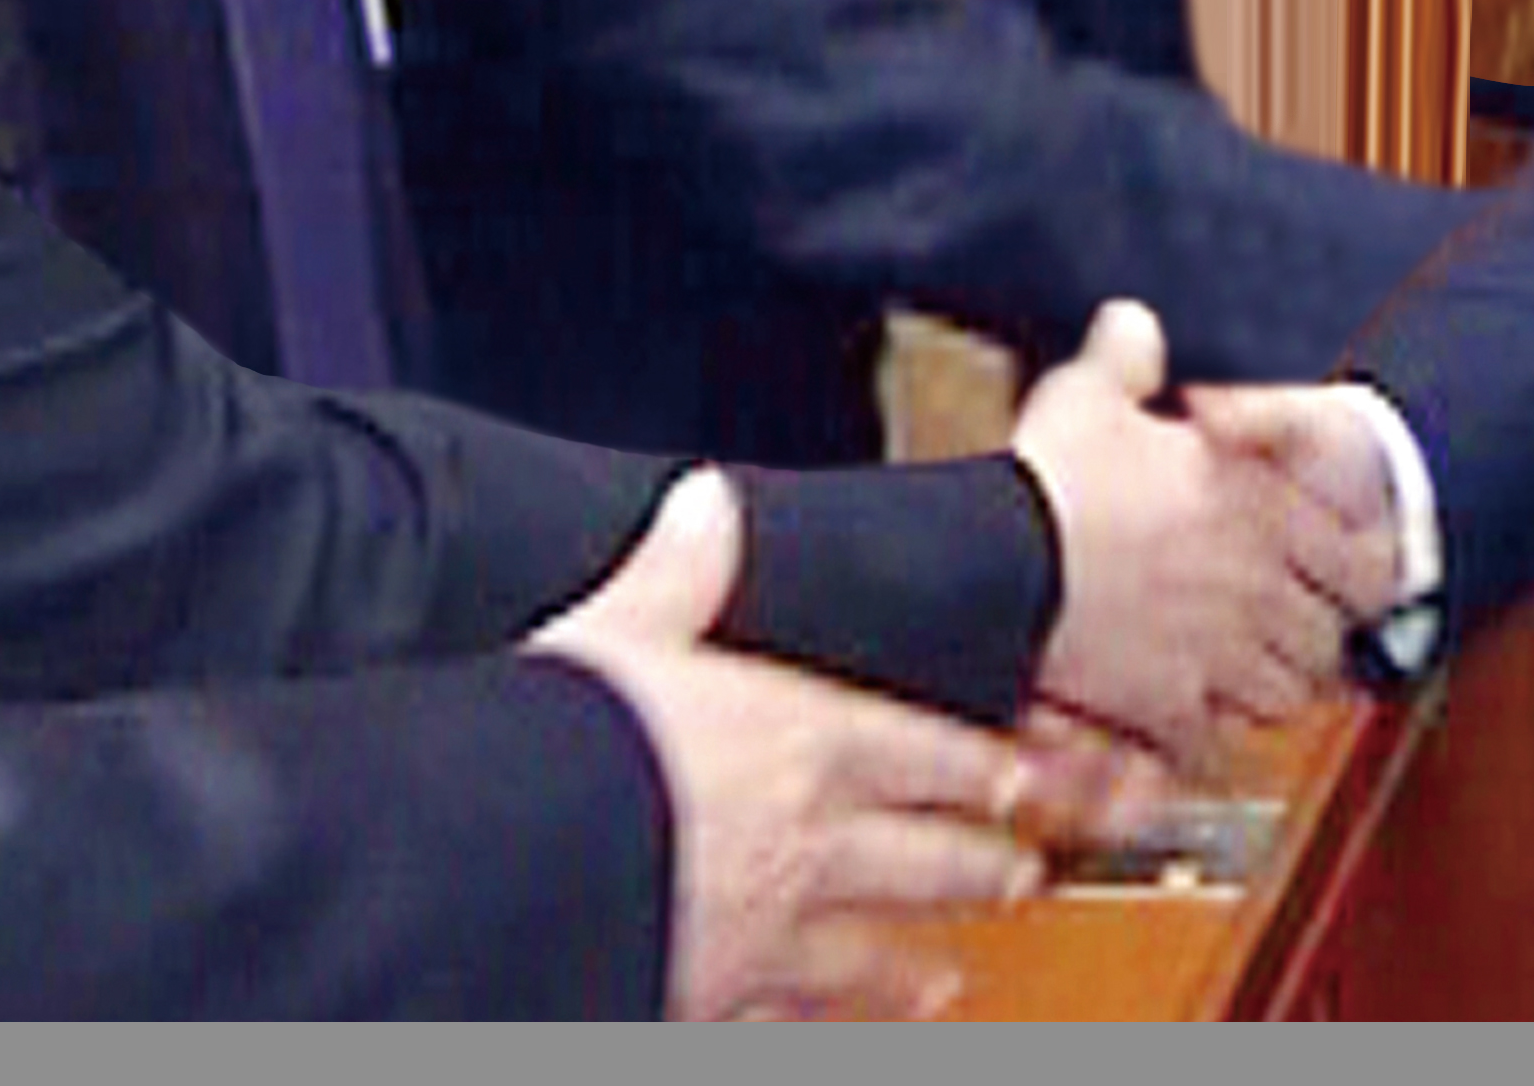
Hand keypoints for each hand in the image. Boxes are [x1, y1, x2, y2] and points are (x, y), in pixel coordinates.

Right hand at [530, 470, 1042, 1020]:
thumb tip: (708, 502)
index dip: (976, 765)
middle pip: (919, 860)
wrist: (510, 869)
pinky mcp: (715, 1002)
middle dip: (976, 868)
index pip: (918, 751)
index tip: (1023, 777)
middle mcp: (801, 845)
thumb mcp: (619, 630)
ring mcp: (765, 937)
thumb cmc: (564, 744)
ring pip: (867, 955)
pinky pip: (791, 1018)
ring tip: (946, 981)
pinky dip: (822, 1025)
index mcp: (795, 742)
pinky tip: (833, 1031)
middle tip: (1021, 875)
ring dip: (912, 968)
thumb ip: (677, 572)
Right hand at [1009, 302, 1368, 766]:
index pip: (1368, 566)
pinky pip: (1214, 743)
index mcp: (1259, 508)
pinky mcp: (1168, 705)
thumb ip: (1126, 358)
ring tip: (1244, 679)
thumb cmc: (1051, 478)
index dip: (1366, 581)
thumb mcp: (1091, 393)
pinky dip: (1207, 740)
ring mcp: (1218, 651)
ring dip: (1269, 690)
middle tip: (1290, 635)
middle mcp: (1255, 584)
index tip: (1350, 585)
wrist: (999, 562)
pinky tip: (1187, 725)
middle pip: (1328, 640)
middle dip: (1312, 640)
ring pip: (1285, 697)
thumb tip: (1134, 326)